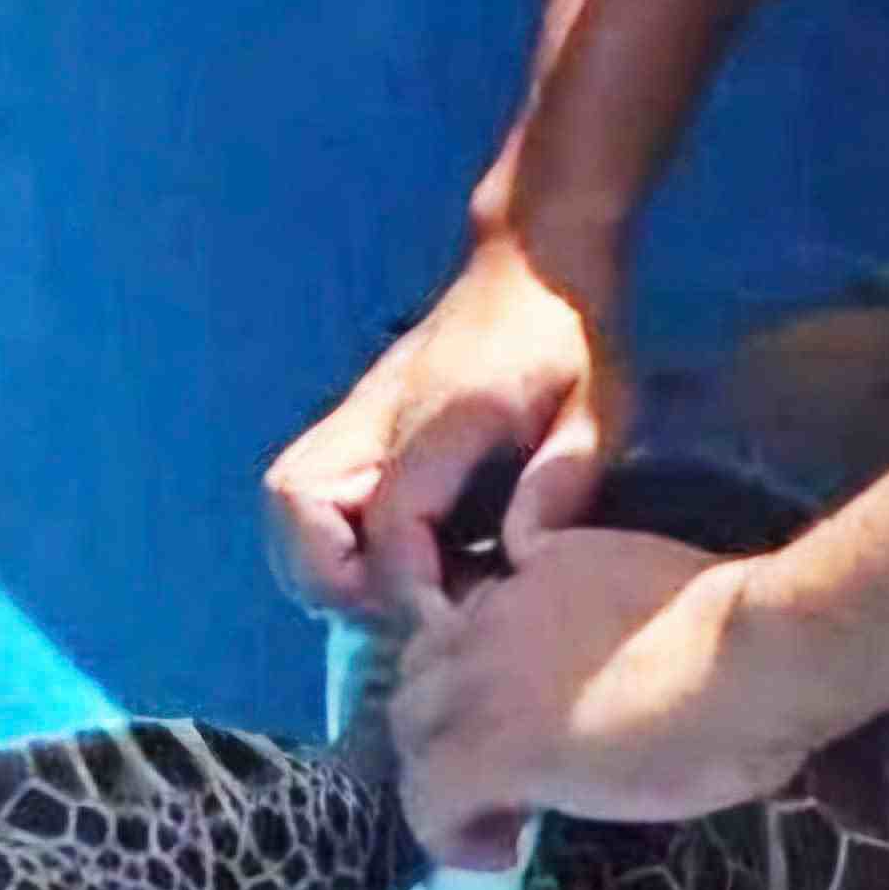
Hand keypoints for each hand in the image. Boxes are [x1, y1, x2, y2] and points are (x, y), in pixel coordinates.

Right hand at [262, 235, 625, 619]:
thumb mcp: (599, 404)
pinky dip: (326, 533)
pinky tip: (393, 553)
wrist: (536, 260)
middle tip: (411, 608)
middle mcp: (378, 416)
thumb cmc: (573, 334)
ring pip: (289, 500)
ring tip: (395, 589)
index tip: (451, 629)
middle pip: (299, 509)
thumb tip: (522, 555)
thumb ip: (565, 476)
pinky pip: (307, 489)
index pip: (390, 524)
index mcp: (439, 417)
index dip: (409, 589)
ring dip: (321, 556)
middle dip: (338, 578)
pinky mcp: (355, 419)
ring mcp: (357, 414)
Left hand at [389, 532, 836, 868]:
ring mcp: (481, 682)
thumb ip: (613, 621)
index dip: (484, 673)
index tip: (530, 713)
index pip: (469, 616)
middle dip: (449, 724)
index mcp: (545, 565)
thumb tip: (623, 669)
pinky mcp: (484, 751)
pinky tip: (503, 854)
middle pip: (420, 672)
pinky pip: (426, 803)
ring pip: (409, 733)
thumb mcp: (662, 598)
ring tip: (500, 816)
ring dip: (444, 776)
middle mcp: (495, 612)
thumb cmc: (751, 636)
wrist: (758, 656)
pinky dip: (452, 836)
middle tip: (508, 771)